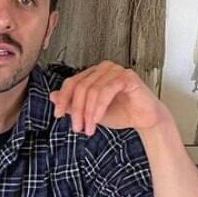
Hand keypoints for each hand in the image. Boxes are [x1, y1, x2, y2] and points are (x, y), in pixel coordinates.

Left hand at [48, 61, 171, 136]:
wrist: (145, 120)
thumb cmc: (121, 113)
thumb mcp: (91, 112)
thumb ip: (73, 104)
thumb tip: (52, 96)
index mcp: (94, 73)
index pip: (71, 82)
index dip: (62, 98)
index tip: (58, 115)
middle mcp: (103, 68)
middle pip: (80, 87)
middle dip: (76, 110)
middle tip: (77, 128)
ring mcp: (116, 70)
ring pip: (92, 90)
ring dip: (88, 112)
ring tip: (89, 128)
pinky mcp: (127, 76)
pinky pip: (106, 91)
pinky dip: (99, 107)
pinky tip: (97, 120)